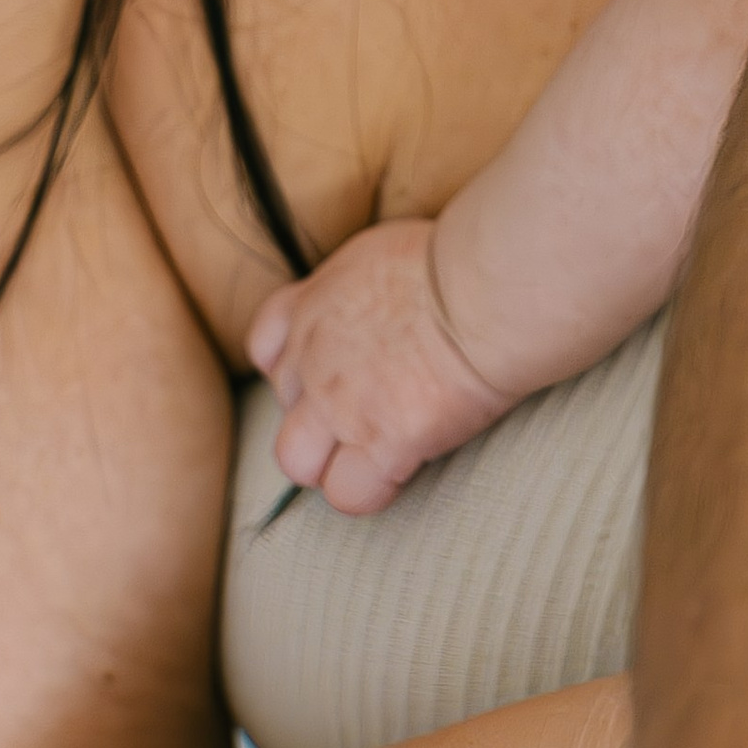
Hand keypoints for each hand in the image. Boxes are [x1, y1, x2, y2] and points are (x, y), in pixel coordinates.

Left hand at [245, 217, 511, 513]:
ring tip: (376, 449)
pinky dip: (372, 490)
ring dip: (329, 462)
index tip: (331, 367)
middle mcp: (314, 357)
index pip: (266, 345)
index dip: (294, 365)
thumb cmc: (453, 258)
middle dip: (316, 413)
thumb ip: (361, 286)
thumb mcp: (382, 252)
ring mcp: (340, 406)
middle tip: (368, 406)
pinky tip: (406, 465)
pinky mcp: (381, 444)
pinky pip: (350, 495)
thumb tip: (381, 298)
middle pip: (281, 406)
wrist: (481, 290)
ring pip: (297, 462)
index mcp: (314, 303)